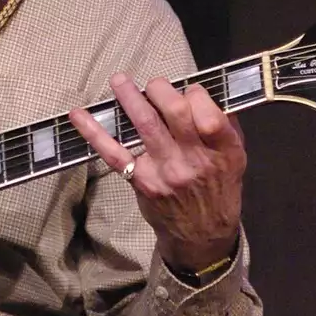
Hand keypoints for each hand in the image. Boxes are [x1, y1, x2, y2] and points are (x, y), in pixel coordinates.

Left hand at [69, 74, 245, 270]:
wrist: (202, 235)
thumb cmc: (219, 189)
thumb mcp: (236, 158)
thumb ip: (226, 125)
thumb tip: (208, 91)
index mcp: (223, 150)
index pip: (208, 112)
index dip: (195, 94)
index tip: (189, 91)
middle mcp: (194, 159)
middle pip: (174, 112)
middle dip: (159, 89)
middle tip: (154, 85)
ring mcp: (165, 170)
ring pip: (145, 124)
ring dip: (129, 97)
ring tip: (119, 80)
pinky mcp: (141, 180)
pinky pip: (114, 153)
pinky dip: (94, 132)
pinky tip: (78, 115)